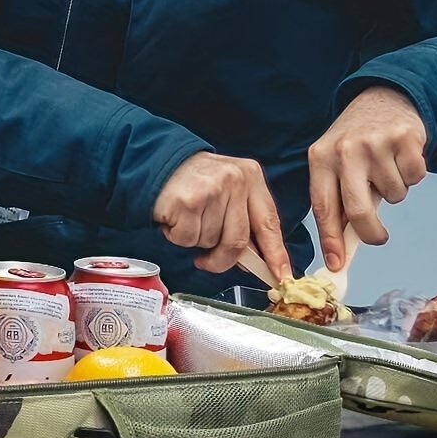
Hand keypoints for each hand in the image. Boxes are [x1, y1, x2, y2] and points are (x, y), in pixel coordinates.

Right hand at [151, 151, 291, 279]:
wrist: (155, 161)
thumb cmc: (193, 180)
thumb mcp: (227, 189)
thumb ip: (244, 219)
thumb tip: (255, 259)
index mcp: (251, 176)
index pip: (269, 223)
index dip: (276, 254)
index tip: (281, 275)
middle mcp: (235, 180)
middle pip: (238, 241)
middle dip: (222, 259)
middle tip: (207, 260)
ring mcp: (212, 190)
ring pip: (211, 242)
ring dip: (196, 239)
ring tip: (188, 217)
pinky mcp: (188, 202)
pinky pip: (188, 239)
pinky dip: (178, 235)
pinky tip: (176, 217)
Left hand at [308, 85, 427, 268]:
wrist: (384, 98)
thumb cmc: (356, 141)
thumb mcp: (335, 162)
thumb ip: (337, 198)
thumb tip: (340, 247)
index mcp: (320, 158)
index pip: (323, 207)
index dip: (330, 239)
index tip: (336, 264)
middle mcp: (344, 150)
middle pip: (358, 210)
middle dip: (371, 233)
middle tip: (378, 236)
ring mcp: (375, 144)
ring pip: (393, 196)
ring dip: (394, 191)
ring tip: (386, 168)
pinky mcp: (404, 139)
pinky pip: (414, 178)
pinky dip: (411, 175)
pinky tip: (400, 157)